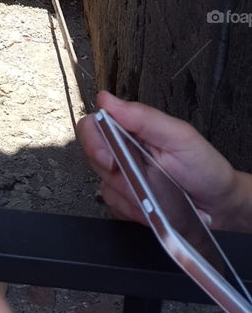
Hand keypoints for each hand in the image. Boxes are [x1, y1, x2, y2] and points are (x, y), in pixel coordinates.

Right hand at [77, 91, 248, 230]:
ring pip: (104, 186)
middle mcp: (124, 150)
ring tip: (157, 196)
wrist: (220, 206)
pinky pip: (114, 207)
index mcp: (133, 129)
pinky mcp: (127, 202)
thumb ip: (143, 117)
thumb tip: (107, 100)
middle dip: (115, 174)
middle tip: (140, 182)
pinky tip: (152, 209)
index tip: (110, 161)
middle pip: (93, 157)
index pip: (94, 125)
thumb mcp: (179, 136)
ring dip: (129, 196)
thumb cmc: (205, 167)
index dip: (93, 142)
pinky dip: (133, 212)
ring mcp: (124, 178)